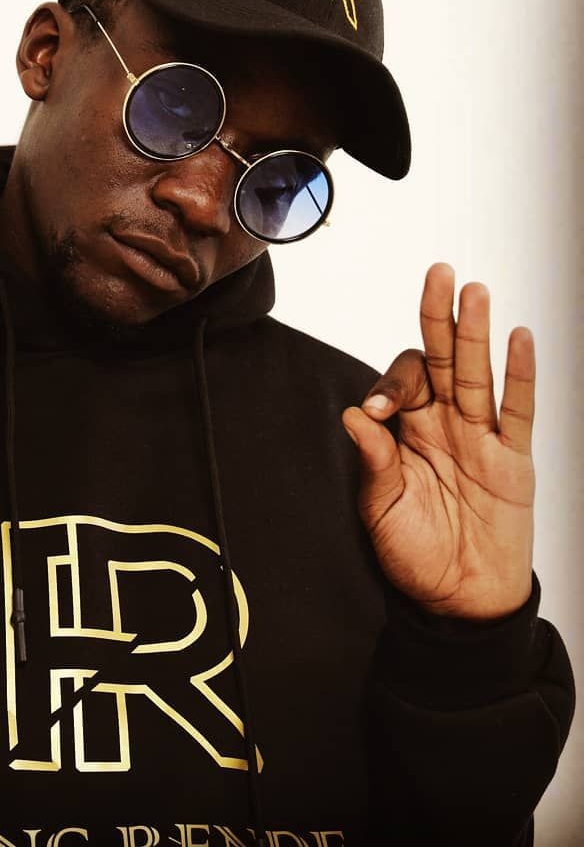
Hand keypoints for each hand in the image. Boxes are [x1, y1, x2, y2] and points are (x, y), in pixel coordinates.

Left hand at [341, 262, 534, 619]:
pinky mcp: (513, 460)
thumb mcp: (381, 508)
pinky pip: (518, 411)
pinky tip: (519, 338)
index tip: (379, 413)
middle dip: (438, 318)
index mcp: (407, 432)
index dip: (390, 387)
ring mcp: (481, 438)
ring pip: (479, 374)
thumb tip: (354, 415)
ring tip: (473, 292)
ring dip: (476, 332)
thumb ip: (373, 461)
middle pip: (443, 360)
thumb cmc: (415, 552)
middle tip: (438, 274)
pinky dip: (520, 376)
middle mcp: (443, 425)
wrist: (459, 598)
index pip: (401, 385)